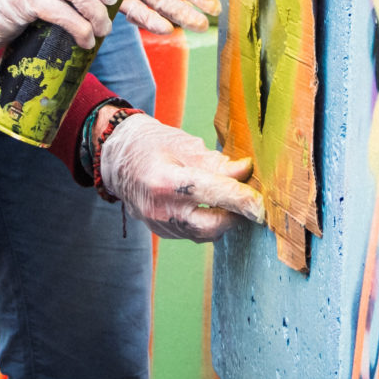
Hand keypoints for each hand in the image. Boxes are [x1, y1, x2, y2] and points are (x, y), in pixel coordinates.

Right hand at [96, 113, 266, 241]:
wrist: (117, 159)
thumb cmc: (151, 144)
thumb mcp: (183, 144)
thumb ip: (216, 162)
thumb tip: (246, 171)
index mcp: (165, 180)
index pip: (212, 193)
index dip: (241, 199)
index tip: (262, 204)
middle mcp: (160, 208)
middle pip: (211, 225)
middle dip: (236, 216)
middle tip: (251, 201)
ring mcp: (159, 225)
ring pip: (205, 233)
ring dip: (224, 219)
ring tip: (231, 200)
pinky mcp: (162, 232)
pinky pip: (194, 233)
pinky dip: (208, 222)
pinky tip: (213, 206)